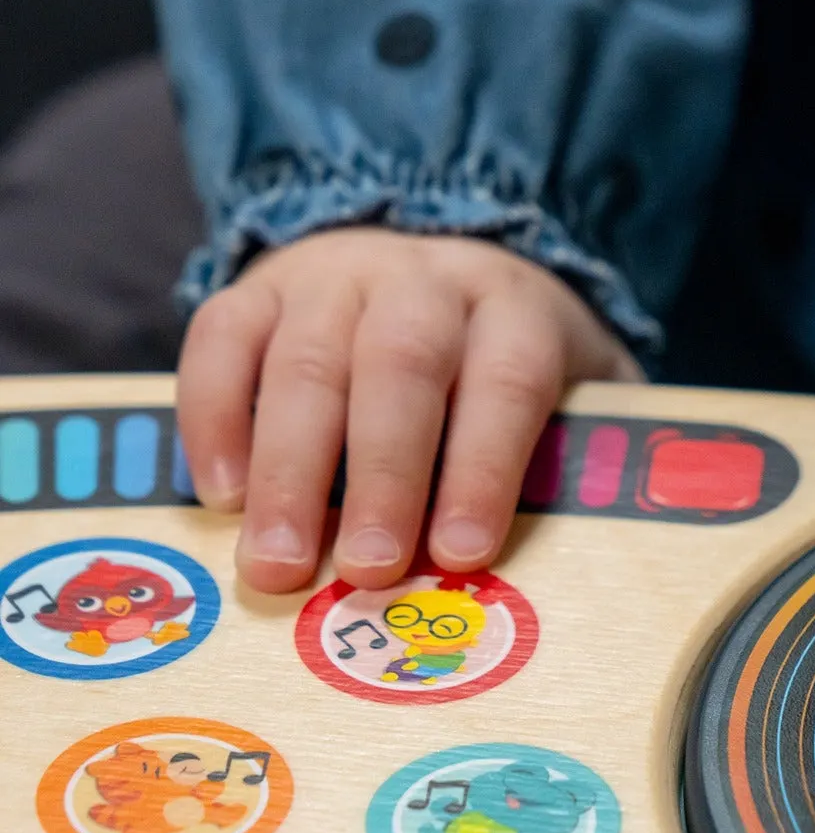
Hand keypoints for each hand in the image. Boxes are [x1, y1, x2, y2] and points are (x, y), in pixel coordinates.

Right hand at [177, 228, 641, 593]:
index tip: (463, 554)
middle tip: (366, 568)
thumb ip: (576, 458)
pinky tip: (221, 497)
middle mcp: (423, 281)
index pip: (507, 380)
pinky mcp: (258, 287)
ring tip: (278, 562)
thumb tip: (581, 560)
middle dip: (384, 475)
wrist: (429, 263)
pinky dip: (214, 419)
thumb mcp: (571, 391)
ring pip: (305, 361)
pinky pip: (221, 340)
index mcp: (514, 308)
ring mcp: (333, 277)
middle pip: (401, 365)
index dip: (485, 468)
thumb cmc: (503, 366)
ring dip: (288, 469)